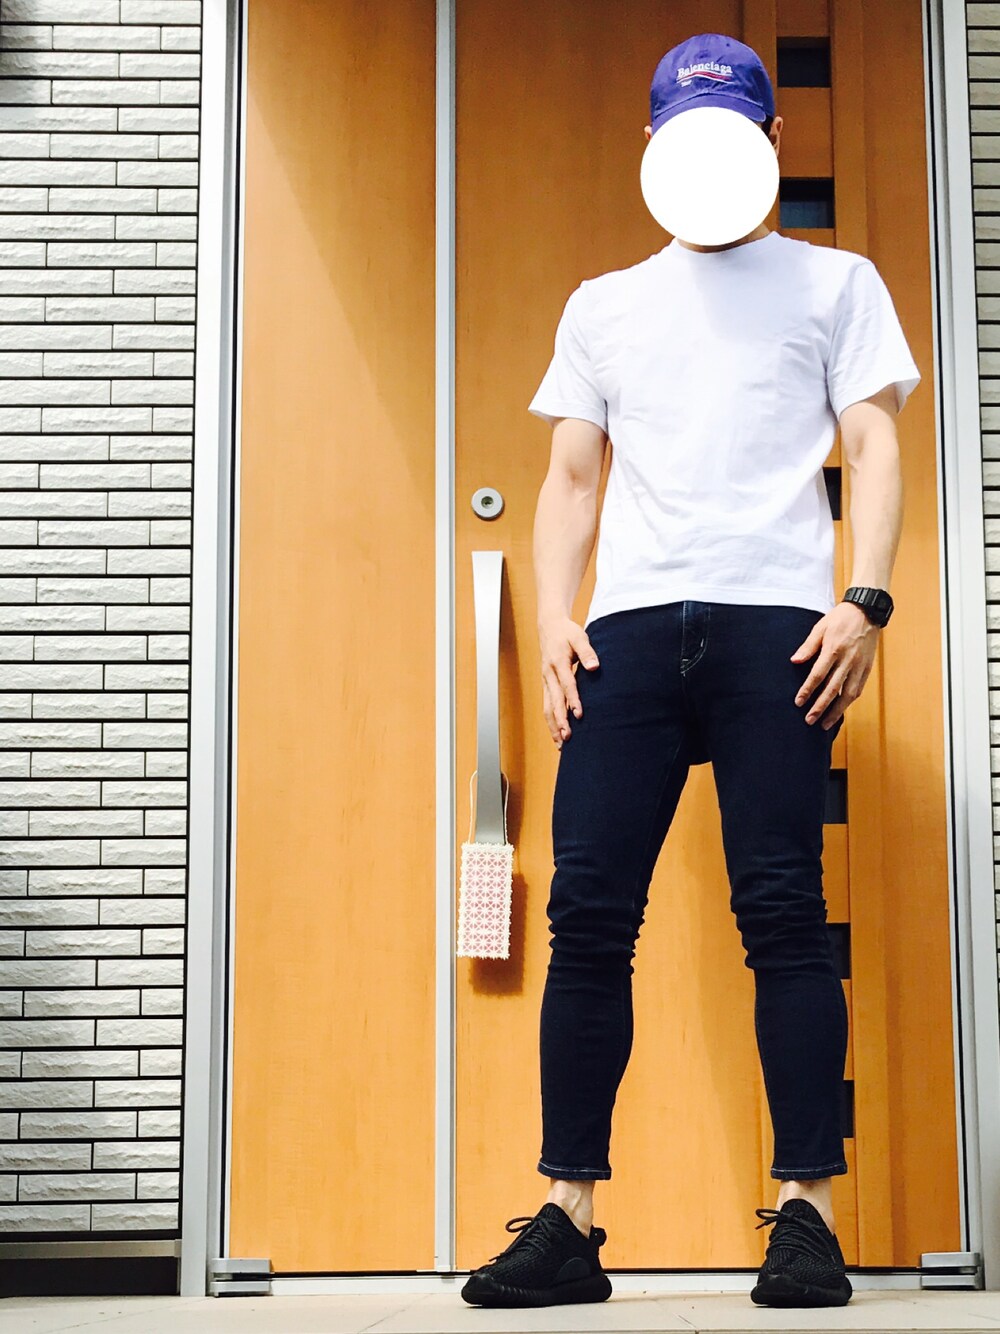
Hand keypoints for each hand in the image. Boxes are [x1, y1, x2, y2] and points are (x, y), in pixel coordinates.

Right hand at [538, 615, 599, 747]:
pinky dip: (551, 720)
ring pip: (547, 707)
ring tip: (560, 744)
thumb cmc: (567, 632)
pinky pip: (547, 706)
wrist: (550, 626)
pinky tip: (558, 733)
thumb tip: (594, 667)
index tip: (579, 715)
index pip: (566, 685)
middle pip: (553, 701)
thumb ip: (587, 652)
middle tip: (567, 738)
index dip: (573, 701)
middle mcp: (549, 675)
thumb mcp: (579, 637)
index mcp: (557, 663)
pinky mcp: (546, 685)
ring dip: (553, 726)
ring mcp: (546, 681)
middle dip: (560, 721)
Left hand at [790, 601, 879, 728]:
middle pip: (832, 689)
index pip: (818, 675)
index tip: (798, 702)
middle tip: (809, 720)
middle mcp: (848, 660)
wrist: (867, 611)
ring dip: (837, 710)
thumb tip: (795, 661)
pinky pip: (858, 689)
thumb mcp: (820, 627)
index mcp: (834, 649)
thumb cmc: (840, 618)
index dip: (807, 690)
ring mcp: (859, 665)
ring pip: (848, 694)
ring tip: (825, 723)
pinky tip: (840, 710)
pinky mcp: (867, 668)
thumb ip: (808, 646)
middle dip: (820, 707)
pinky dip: (848, 702)